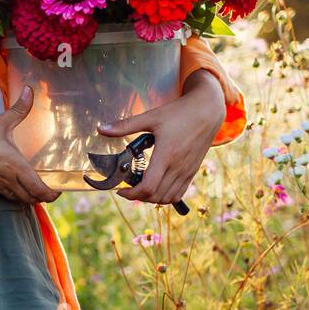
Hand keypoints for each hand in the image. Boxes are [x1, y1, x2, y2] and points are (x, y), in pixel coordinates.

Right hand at [0, 84, 60, 203]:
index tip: (58, 191)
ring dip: (29, 197)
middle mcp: (8, 179)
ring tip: (36, 189)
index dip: (51, 194)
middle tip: (50, 190)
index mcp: (15, 165)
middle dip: (42, 197)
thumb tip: (30, 90)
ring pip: (19, 200)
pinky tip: (17, 186)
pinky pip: (7, 196)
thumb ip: (18, 109)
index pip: (38, 189)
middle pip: (31, 198)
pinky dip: (16, 195)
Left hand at [95, 71, 225, 206]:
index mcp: (166, 155)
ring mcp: (187, 171)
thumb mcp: (151, 117)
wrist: (207, 111)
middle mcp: (178, 167)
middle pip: (156, 197)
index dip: (132, 194)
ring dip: (152, 198)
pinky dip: (166, 196)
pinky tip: (157, 186)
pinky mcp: (192, 172)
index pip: (148, 187)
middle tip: (128, 188)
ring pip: (167, 198)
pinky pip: (179, 193)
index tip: (121, 190)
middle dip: (138, 197)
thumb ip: (125, 126)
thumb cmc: (179, 112)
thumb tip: (101, 129)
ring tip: (142, 188)